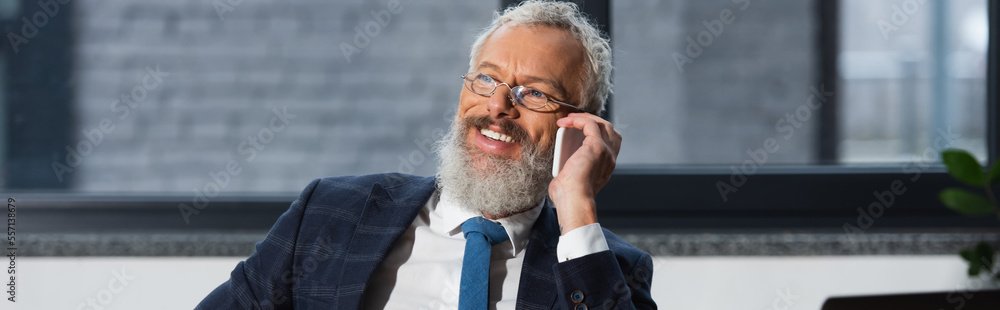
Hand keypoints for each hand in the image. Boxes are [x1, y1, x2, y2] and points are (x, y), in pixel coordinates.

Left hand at [548, 113, 621, 233]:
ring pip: (602, 124)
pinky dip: (577, 120)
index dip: (597, 133)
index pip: (610, 143)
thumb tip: (561, 166)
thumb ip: (572, 170)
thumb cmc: (569, 197)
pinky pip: (590, 124)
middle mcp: (610, 159)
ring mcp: (606, 152)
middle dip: (593, 121)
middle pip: (609, 130)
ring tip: (570, 118)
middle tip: (575, 120)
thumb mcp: (572, 180)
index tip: (579, 131)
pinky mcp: (597, 146)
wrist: (574, 201)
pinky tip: (564, 122)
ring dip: (585, 118)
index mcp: (606, 167)